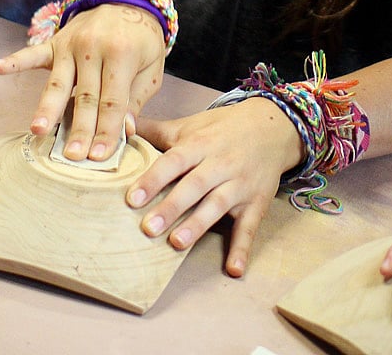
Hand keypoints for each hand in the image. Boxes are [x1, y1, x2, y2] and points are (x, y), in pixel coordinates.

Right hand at [0, 3, 165, 160]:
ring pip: (58, 83)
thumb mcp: (151, 67)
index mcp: (123, 55)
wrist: (128, 1)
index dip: (107, 130)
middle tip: (73, 156)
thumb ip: (137, 98)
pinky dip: (14, 61)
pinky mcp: (55, 42)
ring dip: (47, 108)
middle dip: (79, 129)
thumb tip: (126, 130)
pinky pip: (32, 53)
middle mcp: (94, 49)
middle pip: (85, 96)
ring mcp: (71, 45)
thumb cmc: (142, 40)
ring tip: (39, 130)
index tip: (100, 156)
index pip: (113, 101)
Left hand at [127, 97, 304, 275]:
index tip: (133, 198)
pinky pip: (250, 226)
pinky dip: (243, 248)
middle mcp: (222, 163)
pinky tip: (234, 269)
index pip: (176, 160)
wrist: (274, 126)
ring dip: (199, 224)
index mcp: (202, 144)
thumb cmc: (223, 129)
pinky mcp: (256, 202)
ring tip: (177, 243)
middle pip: (196, 185)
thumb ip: (153, 129)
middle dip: (173, 206)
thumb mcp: (190, 125)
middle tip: (148, 227)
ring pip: (219, 204)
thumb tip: (118, 123)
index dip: (154, 178)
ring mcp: (240, 184)